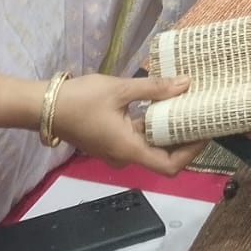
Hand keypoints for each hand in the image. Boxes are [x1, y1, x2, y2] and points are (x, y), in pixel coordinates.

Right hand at [50, 73, 204, 174]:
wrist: (45, 106)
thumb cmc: (81, 99)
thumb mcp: (120, 89)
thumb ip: (154, 89)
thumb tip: (186, 84)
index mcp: (128, 150)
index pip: (169, 166)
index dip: (191, 153)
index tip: (205, 132)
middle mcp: (125, 156)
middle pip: (163, 156)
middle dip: (184, 138)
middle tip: (201, 113)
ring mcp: (117, 150)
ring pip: (150, 145)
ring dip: (169, 129)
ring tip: (187, 104)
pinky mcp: (111, 140)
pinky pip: (138, 137)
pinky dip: (153, 125)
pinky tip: (163, 103)